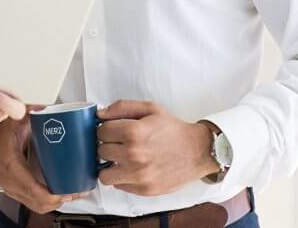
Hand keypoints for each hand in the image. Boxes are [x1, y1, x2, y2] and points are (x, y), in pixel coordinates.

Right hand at [0, 112, 88, 213]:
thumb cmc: (1, 131)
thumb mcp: (14, 118)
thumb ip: (30, 110)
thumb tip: (46, 105)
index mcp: (10, 164)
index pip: (32, 189)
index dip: (53, 194)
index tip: (69, 190)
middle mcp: (10, 181)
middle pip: (38, 201)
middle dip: (61, 199)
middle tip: (79, 190)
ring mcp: (11, 189)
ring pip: (37, 205)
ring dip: (56, 202)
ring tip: (74, 192)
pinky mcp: (15, 191)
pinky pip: (33, 203)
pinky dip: (48, 202)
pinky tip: (61, 194)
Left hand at [97, 100, 217, 195]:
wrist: (198, 151)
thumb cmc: (174, 130)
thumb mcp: (150, 109)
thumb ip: (122, 107)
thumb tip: (100, 114)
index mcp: (133, 132)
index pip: (101, 132)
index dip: (106, 129)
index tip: (113, 131)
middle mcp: (133, 155)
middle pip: (101, 151)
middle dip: (108, 145)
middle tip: (119, 143)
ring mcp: (138, 175)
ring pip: (105, 174)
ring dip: (110, 166)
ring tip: (120, 159)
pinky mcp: (144, 189)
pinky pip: (119, 186)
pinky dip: (122, 178)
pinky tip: (132, 168)